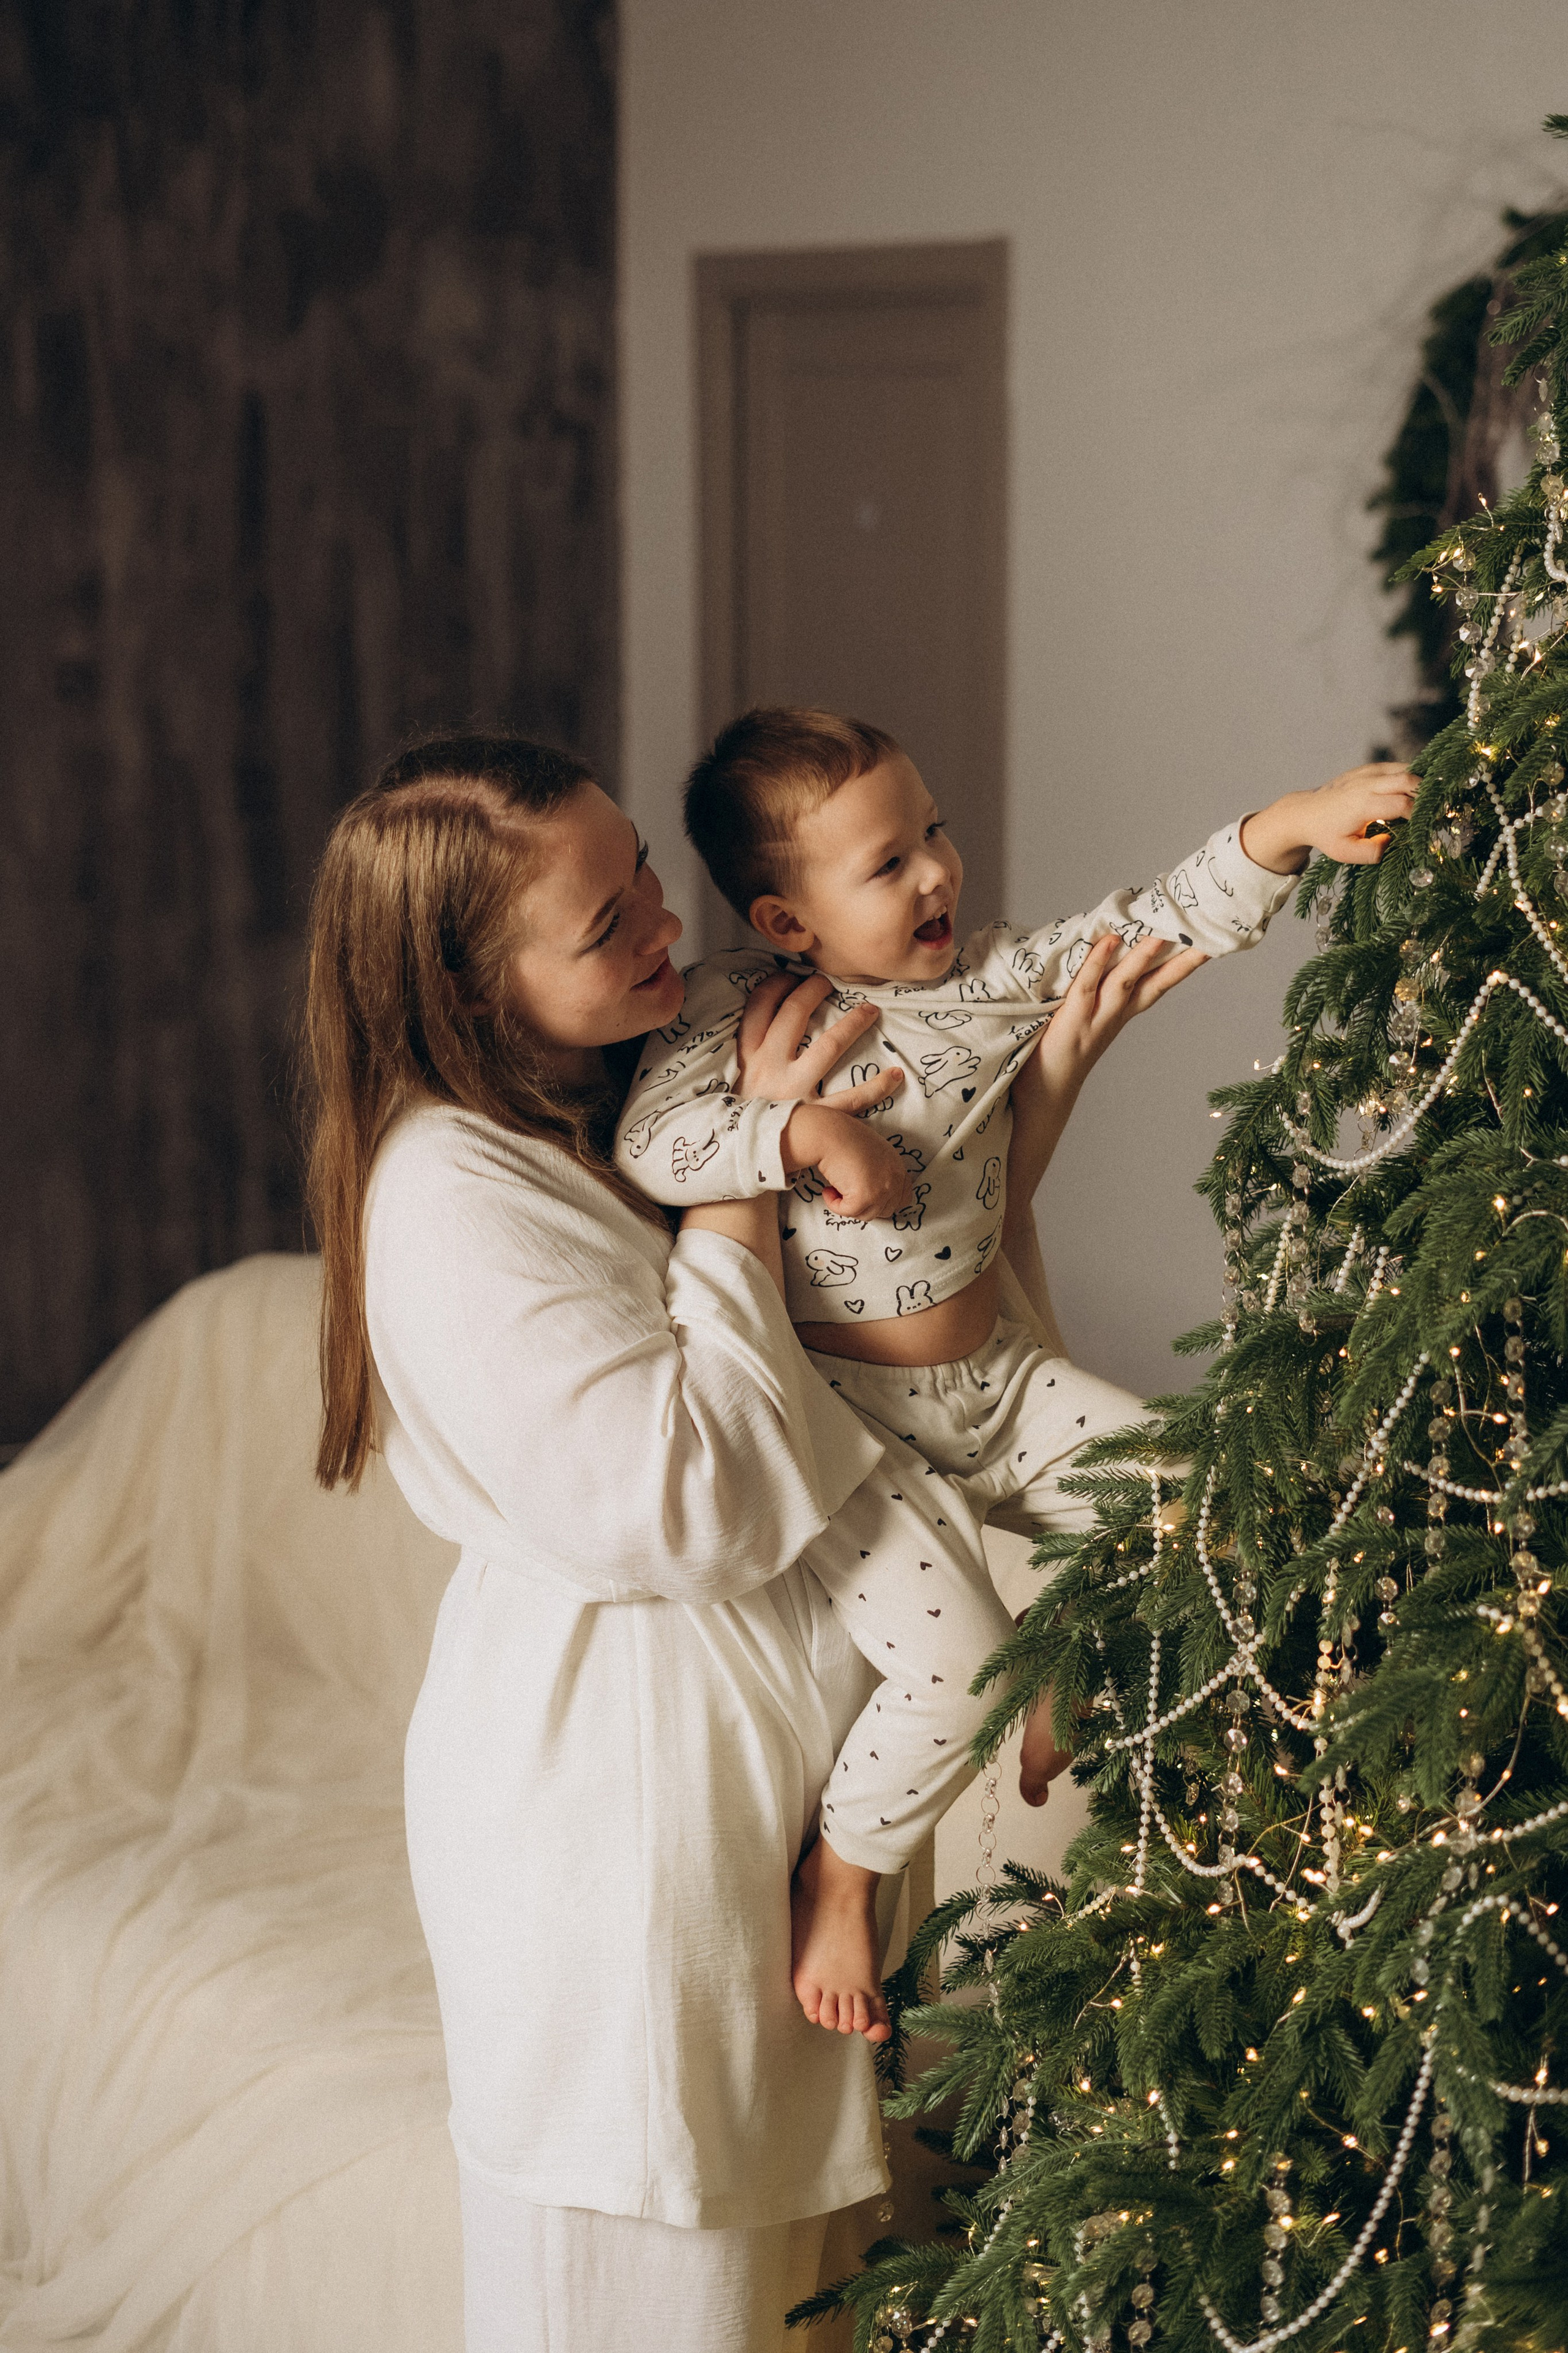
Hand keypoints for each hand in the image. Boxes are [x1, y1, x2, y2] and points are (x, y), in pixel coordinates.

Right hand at [734, 970, 904, 1114]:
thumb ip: (745, 1051)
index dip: (778, 983)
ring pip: (827, 1046)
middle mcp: (769, 1067)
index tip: (792, 974)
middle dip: (813, 990)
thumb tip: (762, 1019)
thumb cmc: (736, 1119)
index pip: (760, 1004)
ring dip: (852, 1024)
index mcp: (747, 1056)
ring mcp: (793, 1091)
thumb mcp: (731, 1079)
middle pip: (793, 1013)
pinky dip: (877, 1087)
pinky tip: (896, 1074)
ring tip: (871, 1011)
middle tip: (830, 984)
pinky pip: (851, 1100)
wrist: (737, 1163)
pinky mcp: (814, 1117)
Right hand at [783, 1102, 913, 1219]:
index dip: (884, 1202)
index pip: (903, 1198)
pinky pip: (848, 1212)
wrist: (828, 1133)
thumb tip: (872, 1194)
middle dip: (865, 1205)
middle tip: (847, 1193)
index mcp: (897, 1166)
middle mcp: (894, 1178)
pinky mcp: (864, 1196)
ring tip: (835, 1188)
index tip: (867, 1199)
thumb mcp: (873, 1153)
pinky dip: (835, 1205)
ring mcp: (882, 1188)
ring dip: (849, 1205)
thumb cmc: (843, 1137)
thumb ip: (880, 1172)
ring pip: (867, 1215)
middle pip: (885, 1210)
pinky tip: (828, 1190)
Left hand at [1034, 930, 1206, 1097]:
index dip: (1185, 964)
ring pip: (1124, 982)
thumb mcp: (1089, 1014)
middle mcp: (1117, 1014)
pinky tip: (1109, 941)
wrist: (1047, 1089)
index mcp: (1122, 1011)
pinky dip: (1097, 963)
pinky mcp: (1073, 1021)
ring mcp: (1097, 1019)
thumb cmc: (1061, 1046)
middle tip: (1207, 935)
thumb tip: (1105, 945)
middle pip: (1156, 983)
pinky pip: (1087, 987)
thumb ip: (1098, 986)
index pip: (1160, 983)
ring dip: (1143, 957)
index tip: (1208, 943)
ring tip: (1161, 932)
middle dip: (1184, 961)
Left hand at [1239, 761, 1417, 874]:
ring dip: (1421, 783)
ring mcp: (1367, 772)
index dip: (1420, 813)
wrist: (1305, 813)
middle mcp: (1366, 783)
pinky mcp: (1368, 768)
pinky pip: (1397, 767)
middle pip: (1409, 779)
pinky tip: (1416, 791)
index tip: (1431, 824)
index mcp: (1362, 805)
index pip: (1402, 803)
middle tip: (1439, 808)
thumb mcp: (1345, 853)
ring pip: (1405, 769)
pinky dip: (1410, 777)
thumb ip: (1372, 852)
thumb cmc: (1326, 835)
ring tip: (1431, 800)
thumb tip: (1393, 841)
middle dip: (1427, 793)